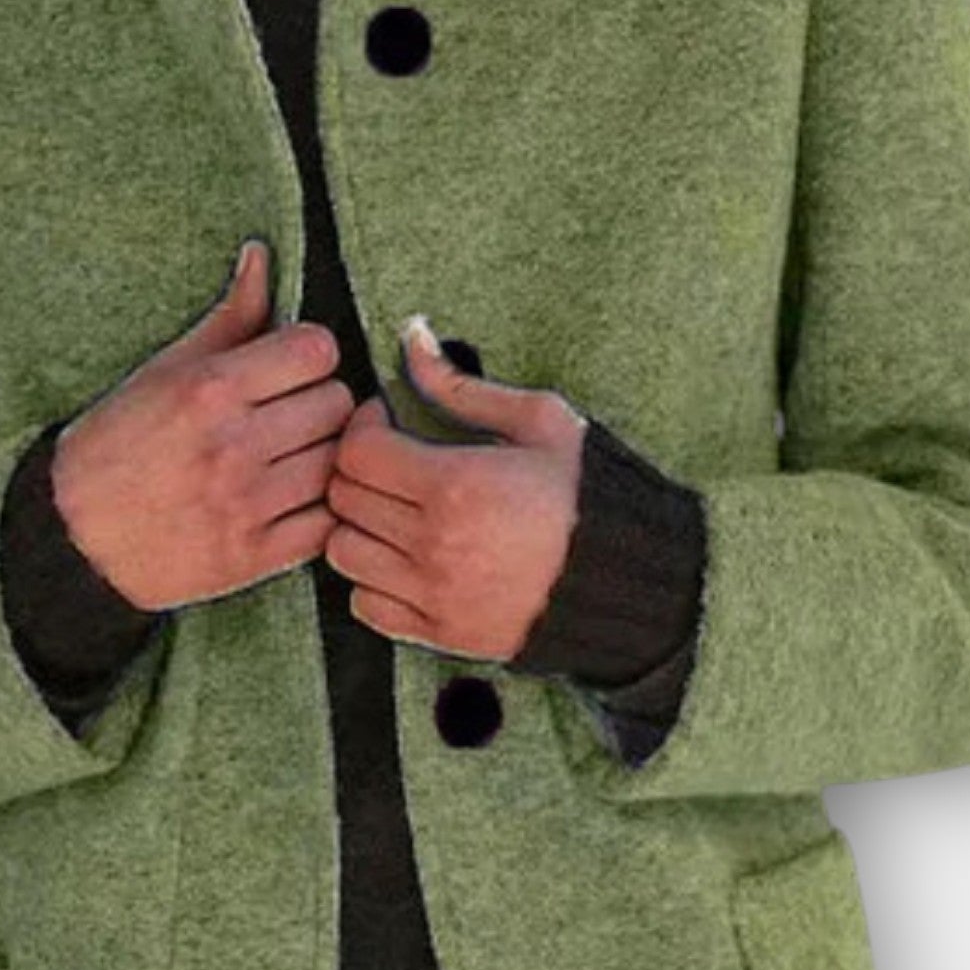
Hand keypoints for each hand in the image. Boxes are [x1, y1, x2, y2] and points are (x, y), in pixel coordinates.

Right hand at [50, 240, 352, 611]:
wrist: (73, 537)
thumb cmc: (117, 445)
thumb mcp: (164, 371)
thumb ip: (228, 318)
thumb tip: (261, 255)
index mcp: (210, 389)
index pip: (318, 349)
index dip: (309, 355)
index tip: (291, 369)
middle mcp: (233, 445)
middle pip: (337, 403)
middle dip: (320, 404)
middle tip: (293, 416)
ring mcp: (246, 504)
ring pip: (339, 463)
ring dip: (324, 458)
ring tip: (294, 458)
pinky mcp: (253, 556)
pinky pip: (328, 523)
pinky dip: (321, 512)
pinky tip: (294, 502)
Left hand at [322, 315, 589, 660]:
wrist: (626, 581)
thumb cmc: (587, 494)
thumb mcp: (539, 422)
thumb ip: (462, 385)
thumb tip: (412, 336)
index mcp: (455, 485)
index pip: (357, 452)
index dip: (364, 428)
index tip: (387, 423)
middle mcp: (434, 544)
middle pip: (344, 499)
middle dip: (359, 471)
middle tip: (391, 462)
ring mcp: (433, 594)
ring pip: (343, 553)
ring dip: (359, 526)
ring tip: (393, 512)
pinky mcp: (439, 633)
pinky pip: (365, 605)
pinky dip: (371, 581)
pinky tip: (403, 560)